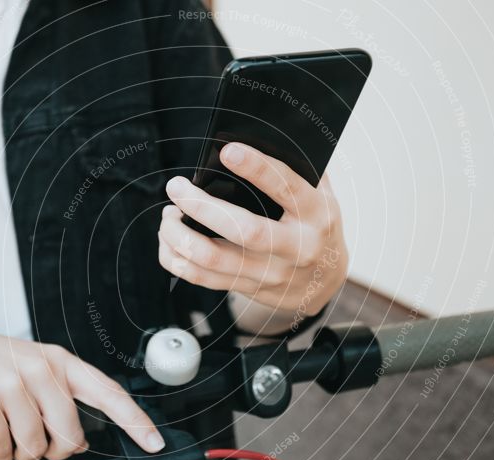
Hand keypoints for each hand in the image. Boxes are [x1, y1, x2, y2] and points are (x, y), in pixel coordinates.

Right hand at [0, 311, 164, 459]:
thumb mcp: (29, 367)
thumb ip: (57, 397)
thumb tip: (78, 441)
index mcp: (58, 360)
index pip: (108, 392)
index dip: (134, 420)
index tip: (154, 441)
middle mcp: (39, 369)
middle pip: (70, 433)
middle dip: (57, 450)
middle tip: (38, 444)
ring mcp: (10, 384)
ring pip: (35, 447)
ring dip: (21, 453)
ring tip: (6, 433)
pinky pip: (2, 451)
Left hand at [158, 142, 347, 321]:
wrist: (323, 283)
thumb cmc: (314, 225)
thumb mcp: (321, 195)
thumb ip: (299, 169)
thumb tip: (257, 137)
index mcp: (315, 214)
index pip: (286, 188)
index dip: (257, 168)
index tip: (227, 151)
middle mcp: (295, 247)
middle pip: (243, 230)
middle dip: (201, 206)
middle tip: (176, 187)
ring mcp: (270, 273)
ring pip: (213, 258)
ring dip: (179, 234)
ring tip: (169, 214)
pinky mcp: (248, 287)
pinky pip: (202, 277)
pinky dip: (176, 258)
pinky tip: (169, 239)